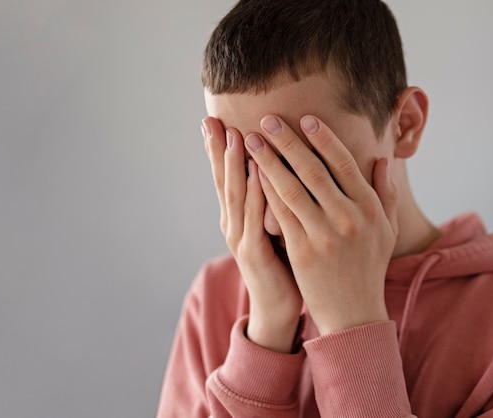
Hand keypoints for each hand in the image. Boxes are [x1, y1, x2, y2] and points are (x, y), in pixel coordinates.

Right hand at [202, 117, 302, 352]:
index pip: (226, 177)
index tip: (213, 119)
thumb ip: (271, 200)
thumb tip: (275, 168)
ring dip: (234, 166)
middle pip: (223, 181)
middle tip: (210, 120)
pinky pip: (256, 218)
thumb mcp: (274, 226)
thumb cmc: (282, 264)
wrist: (279, 308)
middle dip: (217, 150)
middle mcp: (234, 225)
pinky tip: (260, 172)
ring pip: (236, 196)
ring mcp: (241, 239)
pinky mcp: (255, 254)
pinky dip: (257, 193)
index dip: (218, 149)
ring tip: (233, 135)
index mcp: (238, 217)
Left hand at [244, 115, 397, 334]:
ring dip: (268, 160)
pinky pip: (280, 214)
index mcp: (369, 208)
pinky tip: (251, 174)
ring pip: (291, 187)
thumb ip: (385, 193)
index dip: (324, 138)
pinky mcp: (302, 251)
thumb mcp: (386, 230)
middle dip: (287, 141)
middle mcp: (348, 217)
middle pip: (313, 169)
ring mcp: (324, 234)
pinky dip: (265, 191)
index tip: (306, 119)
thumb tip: (381, 160)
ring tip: (250, 140)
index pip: (344, 163)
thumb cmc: (369, 267)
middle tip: (268, 120)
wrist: (353, 312)